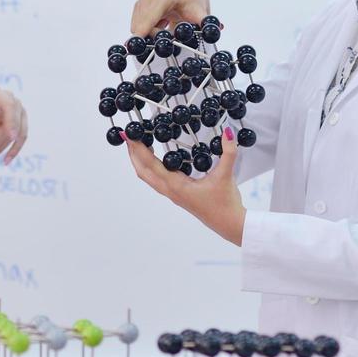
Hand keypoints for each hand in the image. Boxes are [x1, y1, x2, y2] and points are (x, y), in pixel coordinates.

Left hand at [0, 85, 27, 169]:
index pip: (9, 104)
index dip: (11, 120)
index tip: (11, 137)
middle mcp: (8, 98)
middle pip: (14, 120)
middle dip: (1, 141)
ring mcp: (16, 110)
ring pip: (19, 132)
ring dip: (4, 148)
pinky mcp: (19, 123)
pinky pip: (21, 138)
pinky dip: (13, 151)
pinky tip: (5, 161)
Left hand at [126, 125, 245, 245]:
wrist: (229, 224)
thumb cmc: (224, 203)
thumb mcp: (226, 175)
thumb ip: (228, 152)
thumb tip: (228, 133)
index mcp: (176, 185)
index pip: (151, 164)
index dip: (138, 149)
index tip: (129, 136)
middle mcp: (170, 190)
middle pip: (143, 172)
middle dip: (133, 154)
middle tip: (128, 137)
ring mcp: (172, 194)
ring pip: (148, 177)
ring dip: (140, 162)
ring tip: (137, 146)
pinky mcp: (177, 195)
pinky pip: (156, 180)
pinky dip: (150, 168)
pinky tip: (156, 159)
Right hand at [131, 0, 211, 35]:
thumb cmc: (193, 4)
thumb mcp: (202, 13)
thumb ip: (207, 22)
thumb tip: (218, 27)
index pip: (153, 9)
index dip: (146, 24)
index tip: (141, 40)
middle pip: (143, 21)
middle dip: (151, 36)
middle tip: (167, 38)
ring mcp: (142, 0)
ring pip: (138, 26)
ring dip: (150, 34)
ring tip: (166, 28)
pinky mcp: (138, 6)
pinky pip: (137, 26)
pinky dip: (146, 31)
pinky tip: (160, 26)